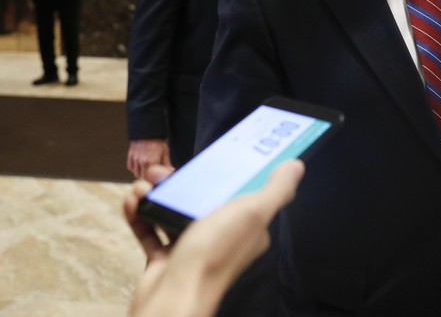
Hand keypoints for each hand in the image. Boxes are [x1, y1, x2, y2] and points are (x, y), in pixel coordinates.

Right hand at [124, 160, 304, 316]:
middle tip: (158, 172)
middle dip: (178, 181)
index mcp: (247, 227)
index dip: (222, 172)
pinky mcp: (165, 259)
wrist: (173, 297)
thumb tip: (295, 166)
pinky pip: (151, 230)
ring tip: (140, 187)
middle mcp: (222, 237)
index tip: (204, 158)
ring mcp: (192, 249)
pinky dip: (140, 215)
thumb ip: (276, 190)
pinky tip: (131, 203)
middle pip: (200, 198)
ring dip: (154, 195)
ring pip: (173, 211)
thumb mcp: (253, 213)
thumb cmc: (215, 254)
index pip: (238, 191)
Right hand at [127, 139, 171, 178]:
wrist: (148, 132)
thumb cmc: (158, 142)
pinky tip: (140, 165)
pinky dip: (135, 168)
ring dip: (141, 173)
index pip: (151, 178)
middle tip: (153, 174)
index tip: (156, 178)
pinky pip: (131, 167)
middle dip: (148, 177)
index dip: (154, 179)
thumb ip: (167, 164)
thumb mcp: (165, 153)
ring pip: (136, 173)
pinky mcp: (130, 156)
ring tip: (147, 169)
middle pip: (143, 177)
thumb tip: (171, 172)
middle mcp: (142, 162)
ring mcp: (135, 159)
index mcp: (152, 162)